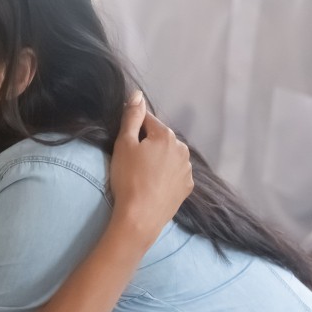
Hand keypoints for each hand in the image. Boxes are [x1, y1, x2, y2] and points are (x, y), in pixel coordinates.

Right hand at [110, 91, 192, 241]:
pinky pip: (174, 172)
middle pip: (160, 138)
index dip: (133, 130)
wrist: (140, 218)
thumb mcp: (124, 144)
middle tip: (131, 162)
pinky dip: (165, 174)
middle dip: (147, 144)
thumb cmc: (128, 178)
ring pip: (168, 155)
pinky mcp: (187, 187)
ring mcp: (187, 169)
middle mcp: (182, 148)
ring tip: (142, 175)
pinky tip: (153, 185)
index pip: (147, 120)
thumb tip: (138, 93)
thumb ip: (132, 116)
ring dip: (157, 159)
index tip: (124, 144)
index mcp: (166, 135)